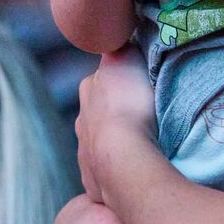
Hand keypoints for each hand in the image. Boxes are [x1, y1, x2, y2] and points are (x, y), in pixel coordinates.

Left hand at [76, 48, 158, 203]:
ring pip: (100, 144)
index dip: (121, 81)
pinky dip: (116, 171)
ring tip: (141, 148)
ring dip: (116, 144)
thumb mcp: (125, 61)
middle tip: (143, 117)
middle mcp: (80, 122)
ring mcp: (84, 154)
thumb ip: (121, 50)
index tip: (139, 85)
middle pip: (99, 113)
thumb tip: (120, 40)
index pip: (103, 79)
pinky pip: (105, 174)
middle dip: (116, 114)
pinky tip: (133, 172)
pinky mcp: (92, 183)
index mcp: (88, 91)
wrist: (123, 160)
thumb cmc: (128, 107)